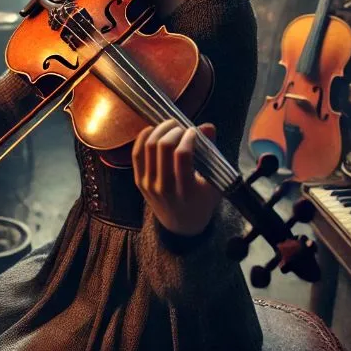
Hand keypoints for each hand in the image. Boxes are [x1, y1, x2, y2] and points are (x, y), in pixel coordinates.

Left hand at [132, 119, 221, 235]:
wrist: (180, 225)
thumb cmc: (202, 202)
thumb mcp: (214, 183)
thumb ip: (211, 154)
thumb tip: (208, 126)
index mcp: (186, 191)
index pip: (182, 155)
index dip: (188, 137)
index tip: (194, 132)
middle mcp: (164, 187)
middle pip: (163, 147)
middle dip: (174, 130)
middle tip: (182, 126)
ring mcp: (149, 184)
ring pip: (148, 147)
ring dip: (159, 130)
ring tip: (170, 125)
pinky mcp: (138, 181)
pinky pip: (136, 153)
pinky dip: (143, 137)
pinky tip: (153, 129)